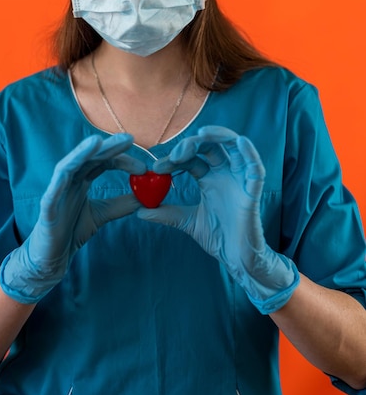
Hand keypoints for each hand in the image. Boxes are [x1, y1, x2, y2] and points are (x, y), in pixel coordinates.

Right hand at [0, 133, 145, 303]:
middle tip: (128, 138)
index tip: (143, 168)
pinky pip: (52, 192)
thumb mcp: (102, 214)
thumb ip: (122, 204)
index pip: (103, 162)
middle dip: (107, 147)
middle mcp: (69, 181)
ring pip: (68, 167)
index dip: (123, 160)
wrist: (52, 257)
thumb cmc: (72, 232)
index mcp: (82, 180)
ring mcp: (57, 192)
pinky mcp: (47, 208)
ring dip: (81, 153)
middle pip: (88, 157)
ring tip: (96, 141)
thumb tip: (146, 197)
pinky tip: (68, 170)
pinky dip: (60, 179)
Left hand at [138, 126, 298, 313]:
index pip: (191, 159)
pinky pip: (255, 168)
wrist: (236, 259)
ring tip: (202, 134)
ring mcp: (239, 180)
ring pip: (234, 147)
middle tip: (176, 154)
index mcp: (209, 178)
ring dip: (219, 136)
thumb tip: (139, 211)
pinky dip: (250, 153)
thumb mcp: (186, 221)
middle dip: (193, 144)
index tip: (156, 167)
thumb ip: (165, 214)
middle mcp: (224, 174)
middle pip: (211, 146)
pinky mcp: (253, 191)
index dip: (174, 158)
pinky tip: (240, 142)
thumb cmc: (218, 238)